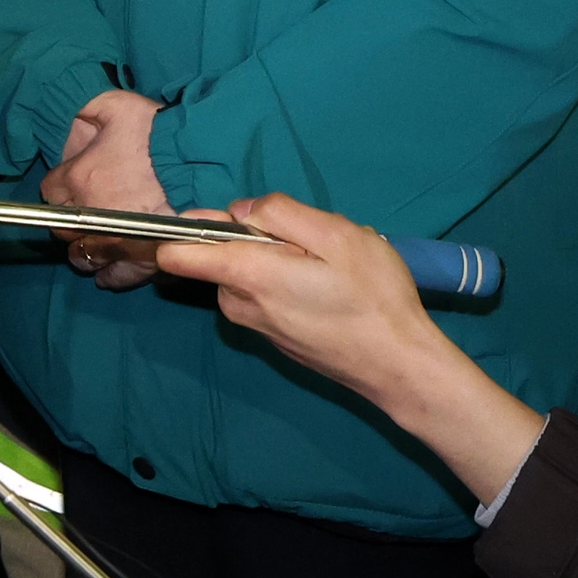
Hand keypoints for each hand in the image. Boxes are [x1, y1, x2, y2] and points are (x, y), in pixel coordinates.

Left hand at [50, 88, 169, 289]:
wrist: (202, 161)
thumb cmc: (159, 132)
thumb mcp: (116, 104)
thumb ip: (89, 110)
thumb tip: (76, 119)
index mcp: (79, 176)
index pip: (51, 191)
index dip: (61, 186)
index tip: (72, 183)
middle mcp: (90, 213)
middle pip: (63, 228)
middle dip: (69, 220)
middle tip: (82, 214)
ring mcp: (116, 240)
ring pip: (83, 257)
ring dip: (84, 251)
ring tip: (92, 246)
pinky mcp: (143, 259)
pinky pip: (117, 276)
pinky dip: (112, 274)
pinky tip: (110, 270)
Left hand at [149, 194, 548, 508]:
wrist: (400, 367)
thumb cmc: (372, 296)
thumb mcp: (336, 234)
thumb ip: (280, 213)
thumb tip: (241, 210)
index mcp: (247, 274)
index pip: (177, 254)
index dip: (180, 227)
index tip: (205, 215)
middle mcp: (242, 305)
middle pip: (219, 258)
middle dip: (252, 239)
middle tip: (308, 241)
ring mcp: (259, 327)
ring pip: (246, 277)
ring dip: (275, 262)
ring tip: (327, 267)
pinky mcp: (277, 340)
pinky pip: (265, 298)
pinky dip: (286, 285)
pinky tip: (329, 289)